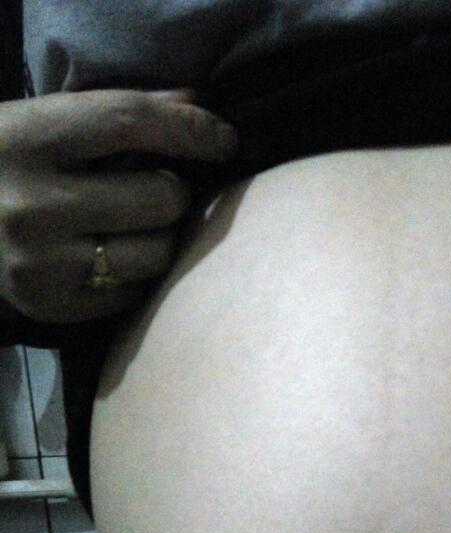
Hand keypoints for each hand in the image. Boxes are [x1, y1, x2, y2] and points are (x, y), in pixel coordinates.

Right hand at [0, 89, 237, 323]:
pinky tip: (109, 257)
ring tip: (132, 226)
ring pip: (157, 253)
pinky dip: (136, 274)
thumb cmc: (12, 164)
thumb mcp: (46, 121)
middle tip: (153, 190)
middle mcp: (30, 205)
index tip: (225, 139)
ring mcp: (41, 263)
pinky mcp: (53, 305)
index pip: (129, 122)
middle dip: (172, 191)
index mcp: (25, 138)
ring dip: (161, 238)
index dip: (189, 129)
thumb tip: (197, 104)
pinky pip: (136, 292)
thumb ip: (120, 111)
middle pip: (160, 198)